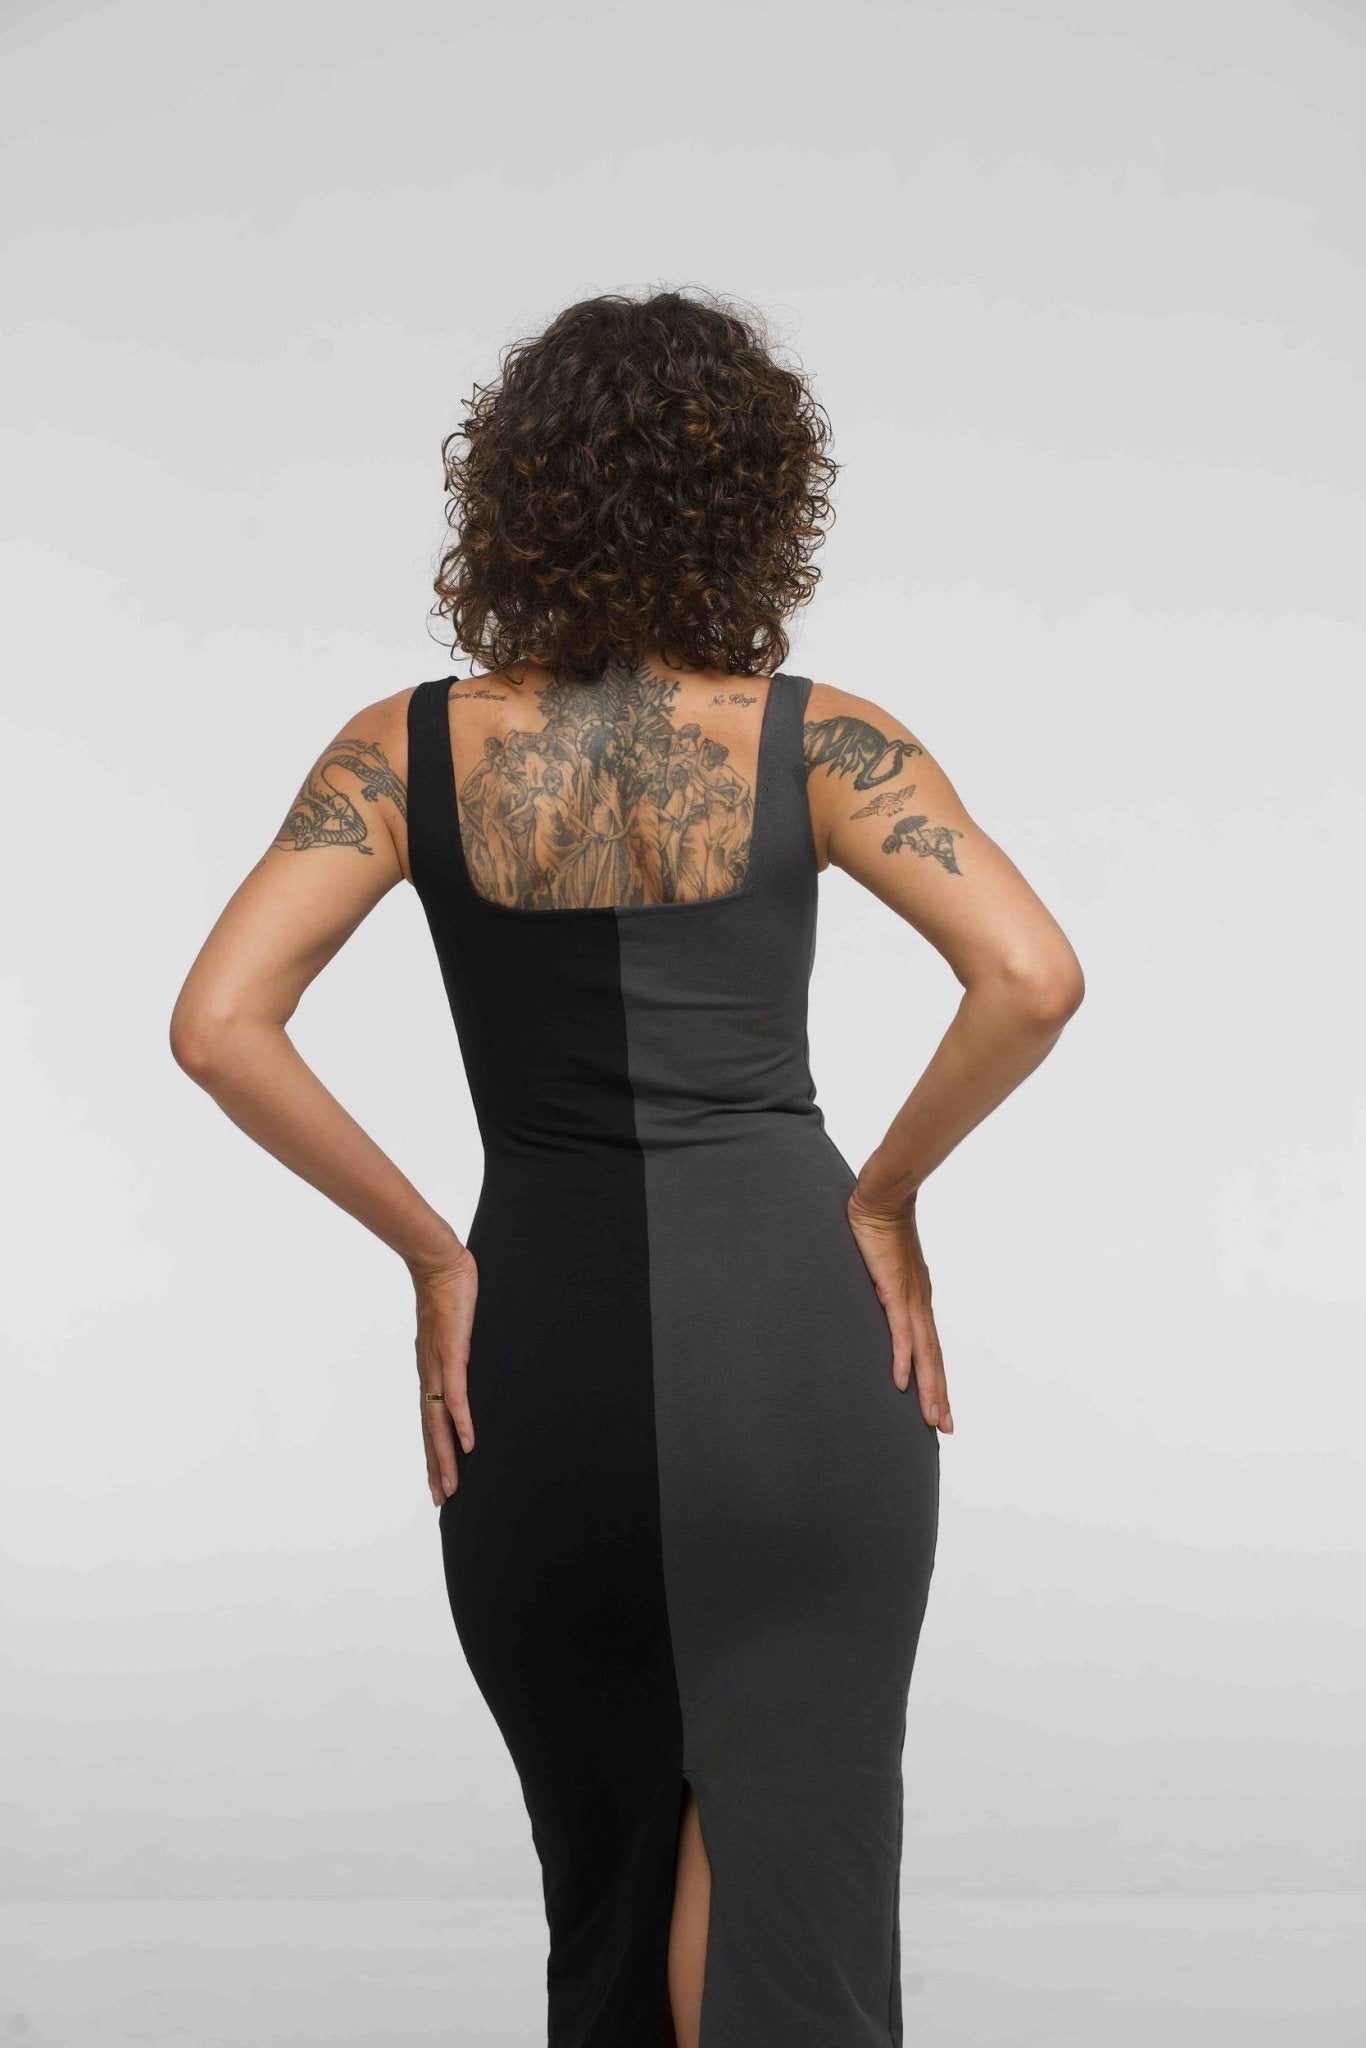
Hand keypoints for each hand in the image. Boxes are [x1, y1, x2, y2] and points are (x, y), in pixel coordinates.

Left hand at [413, 1247, 478, 1504]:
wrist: (438, 1263)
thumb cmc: (447, 1293)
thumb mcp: (453, 1330)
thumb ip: (457, 1351)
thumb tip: (466, 1362)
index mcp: (430, 1372)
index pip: (429, 1422)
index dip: (433, 1454)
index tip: (437, 1482)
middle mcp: (429, 1375)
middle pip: (430, 1432)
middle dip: (436, 1468)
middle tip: (442, 1502)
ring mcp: (438, 1366)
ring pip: (439, 1422)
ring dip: (444, 1457)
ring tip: (451, 1487)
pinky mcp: (452, 1353)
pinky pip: (456, 1395)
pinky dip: (460, 1421)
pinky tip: (468, 1444)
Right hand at [846, 1186, 953, 1433]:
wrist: (881, 1200)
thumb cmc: (878, 1228)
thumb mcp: (880, 1268)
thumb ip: (879, 1287)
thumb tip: (873, 1299)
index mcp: (916, 1301)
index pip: (929, 1348)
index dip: (934, 1378)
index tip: (940, 1406)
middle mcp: (919, 1305)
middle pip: (933, 1359)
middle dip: (938, 1395)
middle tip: (944, 1428)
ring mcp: (910, 1300)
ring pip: (924, 1353)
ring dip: (929, 1388)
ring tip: (934, 1418)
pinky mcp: (895, 1292)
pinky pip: (900, 1333)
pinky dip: (903, 1359)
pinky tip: (901, 1382)